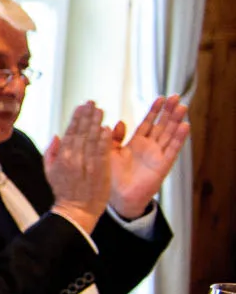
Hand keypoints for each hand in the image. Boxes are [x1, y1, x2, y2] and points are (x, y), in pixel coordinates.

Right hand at [44, 101, 110, 232]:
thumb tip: (56, 135)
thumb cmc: (64, 191)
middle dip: (87, 116)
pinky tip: (106, 128)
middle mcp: (74, 158)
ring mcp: (87, 164)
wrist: (76, 210)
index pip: (70, 132)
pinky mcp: (100, 171)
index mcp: (62, 157)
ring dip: (96, 123)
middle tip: (93, 102)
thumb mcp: (50, 171)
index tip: (81, 106)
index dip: (76, 118)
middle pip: (82, 132)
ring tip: (100, 110)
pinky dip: (104, 139)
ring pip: (92, 139)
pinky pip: (102, 152)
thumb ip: (51, 152)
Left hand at [105, 95, 188, 219]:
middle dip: (168, 111)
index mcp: (136, 143)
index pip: (148, 123)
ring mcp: (157, 156)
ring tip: (182, 106)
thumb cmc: (112, 176)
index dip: (154, 111)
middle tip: (175, 96)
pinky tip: (185, 126)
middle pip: (162, 125)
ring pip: (169, 134)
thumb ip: (112, 138)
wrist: (118, 197)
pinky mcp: (163, 165)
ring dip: (176, 120)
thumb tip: (116, 122)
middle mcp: (149, 148)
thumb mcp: (108, 152)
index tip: (161, 98)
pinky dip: (178, 138)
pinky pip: (172, 150)